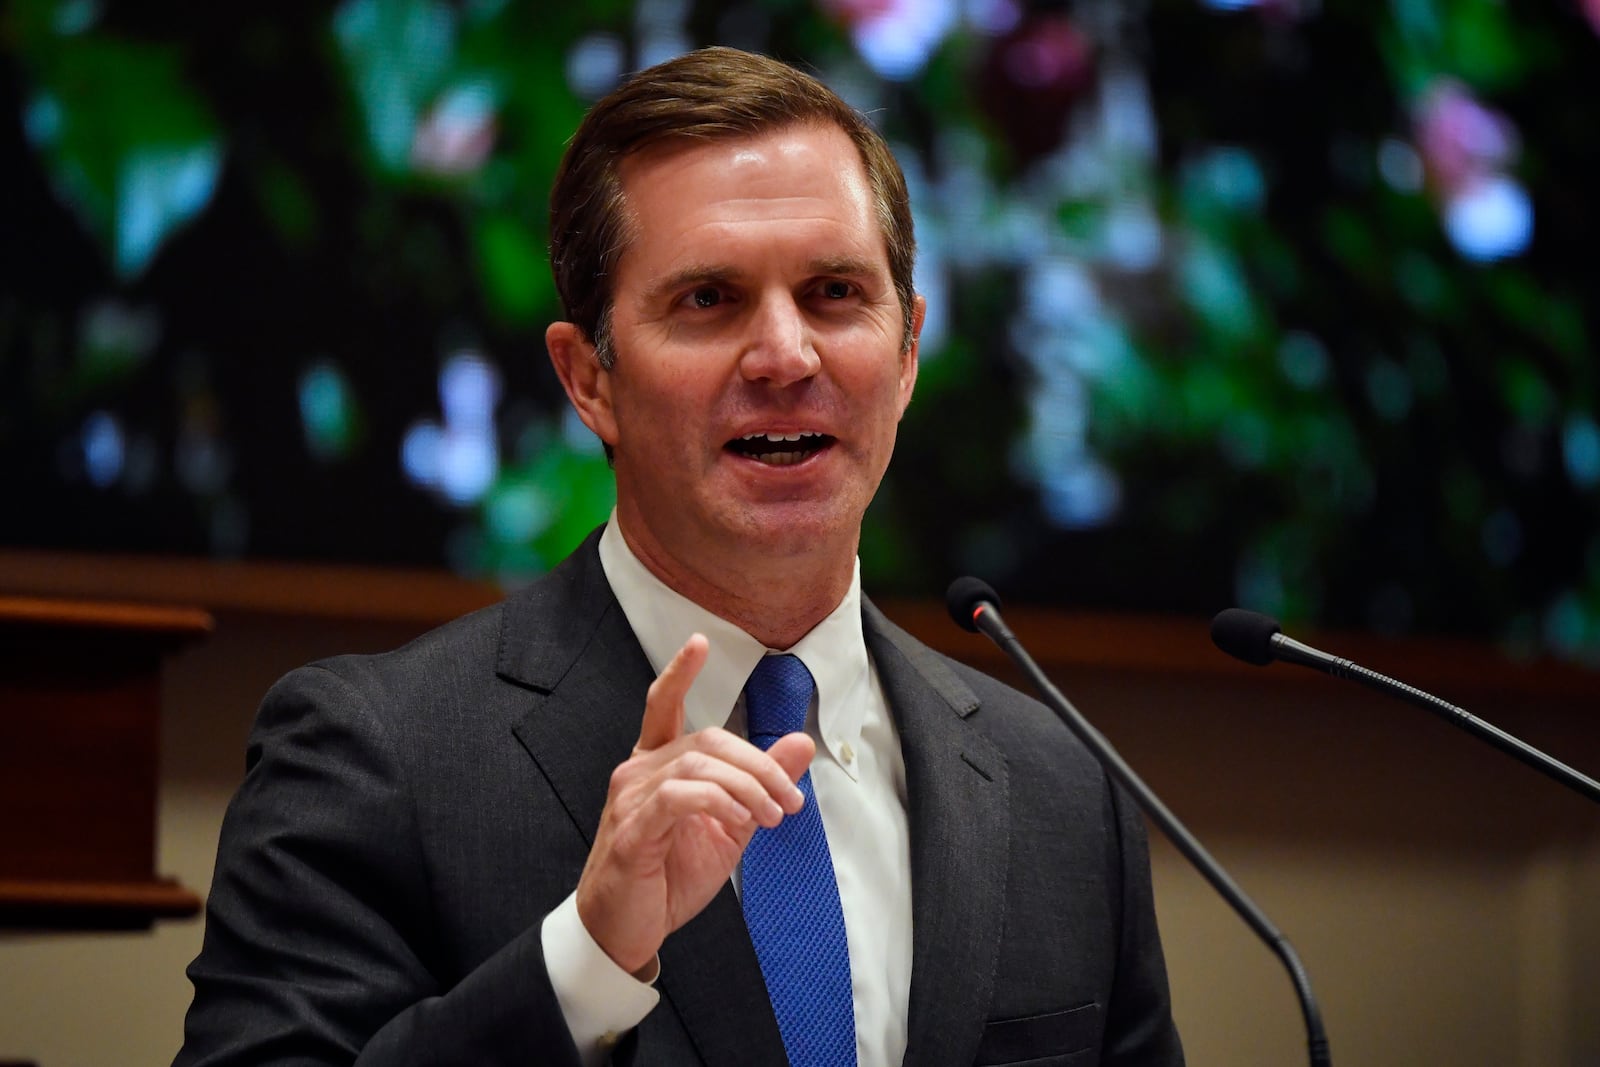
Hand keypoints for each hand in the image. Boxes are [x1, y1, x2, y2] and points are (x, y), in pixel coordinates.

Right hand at [575, 634, 814, 975]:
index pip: (662, 706)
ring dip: (748, 787)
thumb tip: (800, 742)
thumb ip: (761, 783)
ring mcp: (630, 798)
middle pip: (708, 739)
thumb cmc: (668, 876)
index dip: (679, 673)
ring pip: (698, 764)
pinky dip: (718, 801)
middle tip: (790, 801)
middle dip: (760, 765)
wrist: (626, 930)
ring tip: (771, 817)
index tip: (699, 642)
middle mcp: (638, 771)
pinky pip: (678, 796)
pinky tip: (739, 821)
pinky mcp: (633, 829)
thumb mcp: (730, 826)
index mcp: (656, 766)